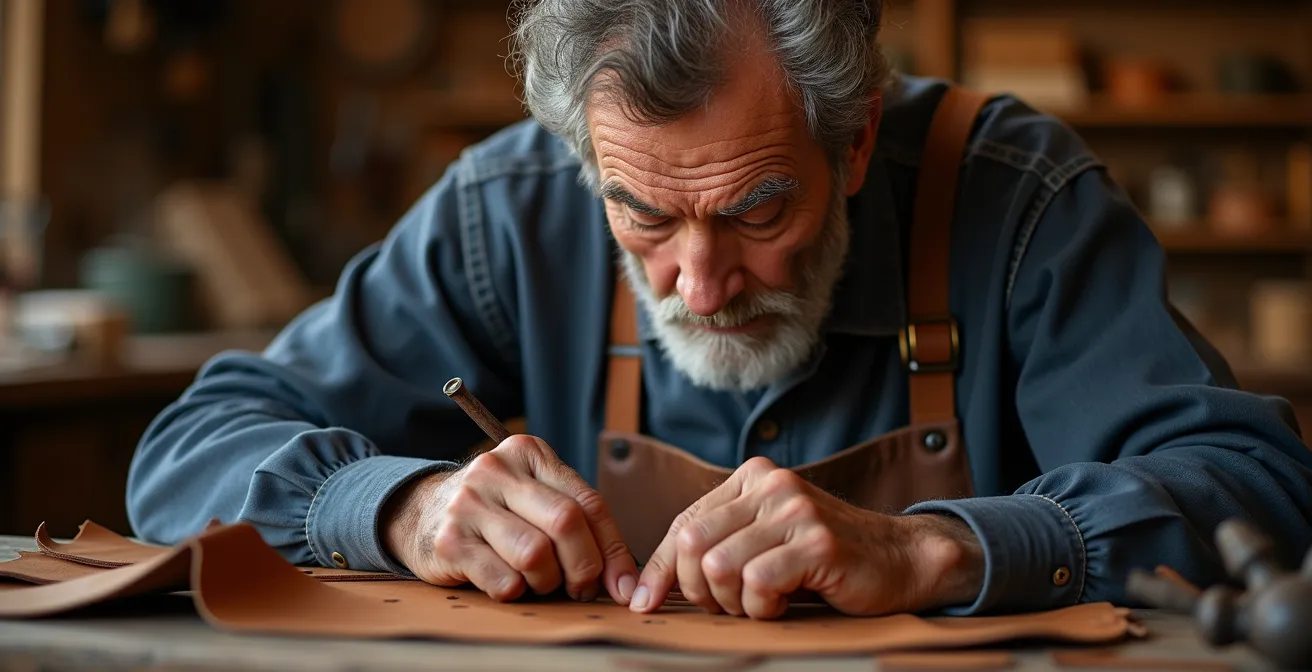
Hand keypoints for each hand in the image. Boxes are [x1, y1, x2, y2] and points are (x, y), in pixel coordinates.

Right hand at [381, 435, 638, 604]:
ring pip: (535, 554)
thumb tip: (625, 580)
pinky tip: (509, 583)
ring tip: (540, 582)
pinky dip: (516, 591)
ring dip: (547, 581)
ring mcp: (469, 503)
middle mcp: (496, 470)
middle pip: (566, 522)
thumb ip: (578, 522)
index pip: (588, 502)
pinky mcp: (448, 540)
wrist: (419, 512)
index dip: (613, 549)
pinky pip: (503, 580)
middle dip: (585, 566)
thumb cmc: (495, 510)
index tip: (623, 584)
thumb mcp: (534, 497)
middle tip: (582, 589)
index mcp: (528, 453)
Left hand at [629, 457, 983, 618]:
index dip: (661, 569)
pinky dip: (761, 607)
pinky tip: (782, 606)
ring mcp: (796, 510)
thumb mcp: (765, 539)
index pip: (685, 523)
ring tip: (760, 606)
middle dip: (698, 589)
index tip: (643, 603)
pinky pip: (757, 583)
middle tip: (725, 608)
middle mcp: (771, 485)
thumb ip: (719, 544)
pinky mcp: (817, 542)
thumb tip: (649, 586)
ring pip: (720, 566)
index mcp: (752, 477)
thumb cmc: (825, 558)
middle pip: (695, 543)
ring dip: (733, 603)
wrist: (900, 559)